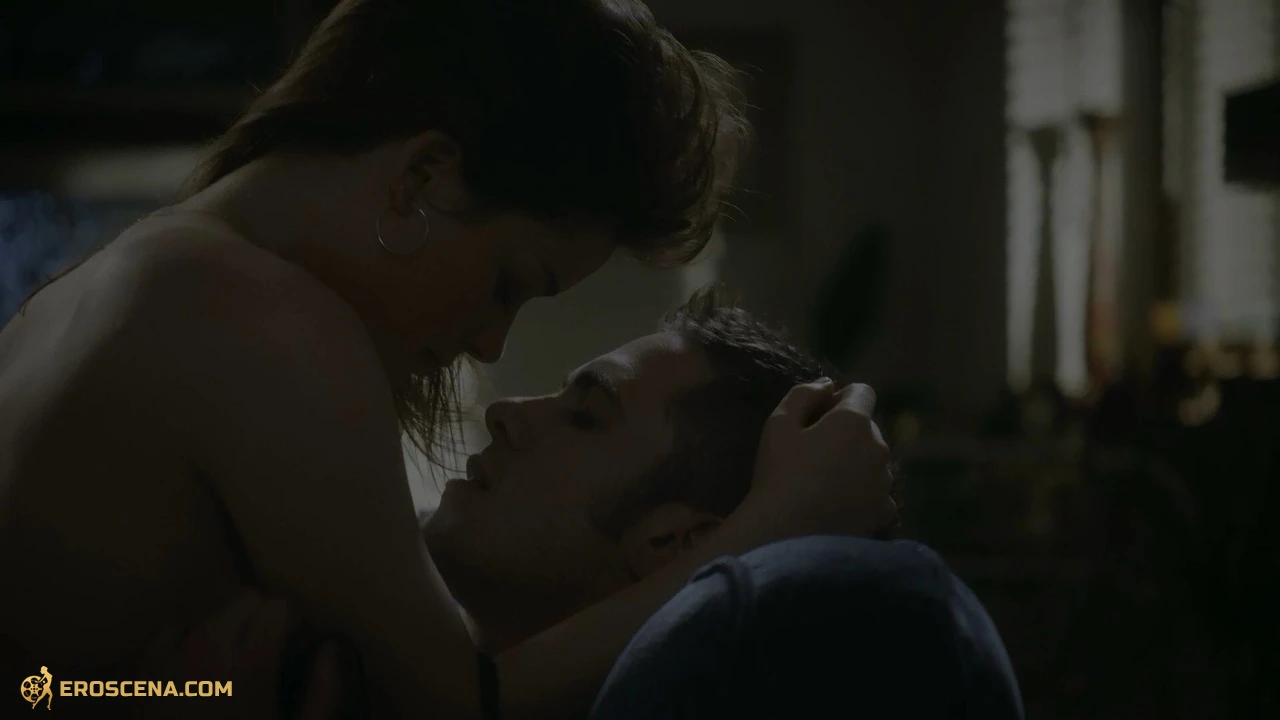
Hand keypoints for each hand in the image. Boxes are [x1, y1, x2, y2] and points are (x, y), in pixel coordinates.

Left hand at [134, 590, 343, 719]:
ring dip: (227, 629)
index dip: (293, 622)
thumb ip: (324, 693)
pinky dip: (185, 638)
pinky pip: (169, 630)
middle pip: (244, 600)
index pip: (278, 607)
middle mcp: (208, 652)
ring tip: (232, 663)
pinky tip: (194, 663)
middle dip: (261, 618)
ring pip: (209, 613)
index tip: (296, 642)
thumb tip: (330, 648)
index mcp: (250, 668)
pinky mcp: (142, 676)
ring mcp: (169, 662)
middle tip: (268, 651)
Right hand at [747, 379, 896, 537]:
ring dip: (857, 463)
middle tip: (815, 454)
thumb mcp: (778, 424)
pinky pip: (878, 493)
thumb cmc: (778, 474)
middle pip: (869, 428)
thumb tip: (827, 384)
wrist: (785, 534)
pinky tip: (839, 505)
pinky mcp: (885, 511)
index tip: (820, 417)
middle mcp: (879, 447)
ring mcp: (886, 482)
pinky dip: (864, 494)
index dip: (841, 399)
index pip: (863, 392)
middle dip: (848, 433)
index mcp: (854, 421)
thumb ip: (804, 394)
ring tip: (826, 483)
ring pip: (874, 461)